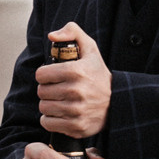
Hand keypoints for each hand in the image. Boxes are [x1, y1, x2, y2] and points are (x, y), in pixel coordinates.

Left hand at [35, 22, 110, 141]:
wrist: (118, 102)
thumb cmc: (99, 75)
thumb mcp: (90, 49)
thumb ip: (72, 32)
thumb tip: (51, 36)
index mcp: (76, 71)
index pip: (41, 74)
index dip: (45, 74)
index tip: (53, 76)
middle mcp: (76, 91)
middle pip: (41, 92)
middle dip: (47, 89)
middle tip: (57, 89)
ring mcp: (76, 111)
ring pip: (44, 108)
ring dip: (49, 104)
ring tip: (60, 101)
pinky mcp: (76, 127)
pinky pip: (48, 123)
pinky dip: (51, 120)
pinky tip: (60, 114)